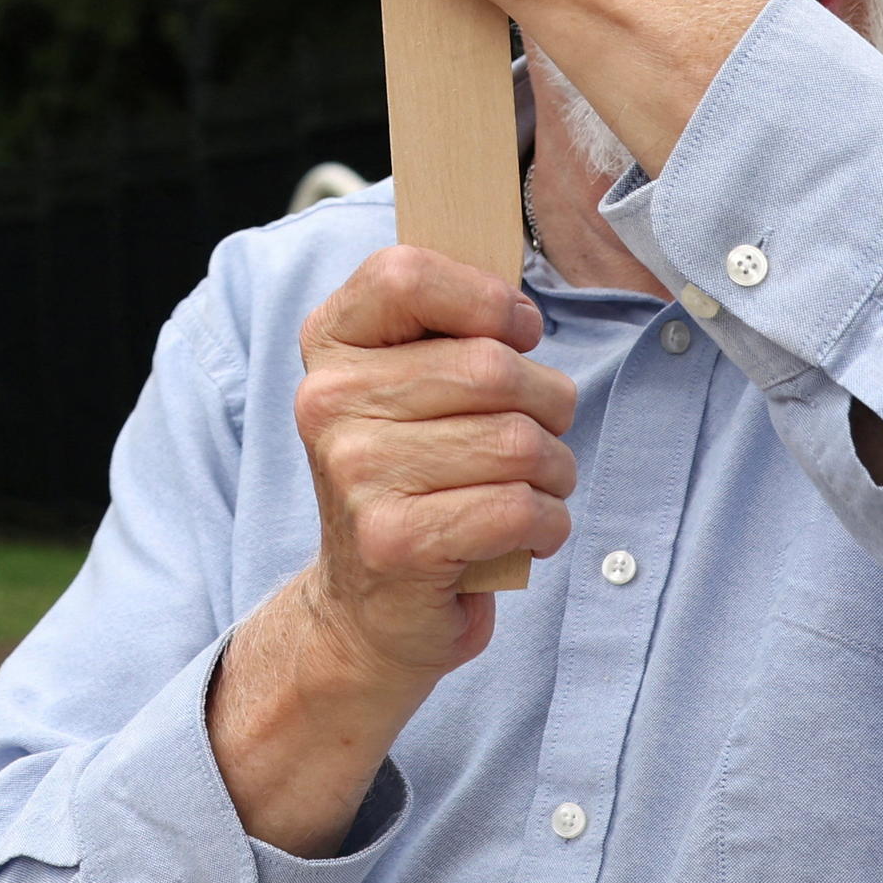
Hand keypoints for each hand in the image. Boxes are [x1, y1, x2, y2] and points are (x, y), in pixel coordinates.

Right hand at [286, 242, 580, 678]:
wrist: (367, 609)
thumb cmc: (414, 479)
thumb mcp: (410, 387)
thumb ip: (451, 330)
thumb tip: (520, 307)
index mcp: (331, 345)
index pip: (404, 273)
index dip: (486, 299)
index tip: (518, 334)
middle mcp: (328, 401)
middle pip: (492, 367)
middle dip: (548, 405)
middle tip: (535, 437)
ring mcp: (355, 473)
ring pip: (517, 442)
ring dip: (554, 470)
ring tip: (531, 488)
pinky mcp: (394, 541)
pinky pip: (518, 508)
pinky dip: (547, 522)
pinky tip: (525, 533)